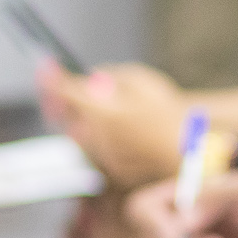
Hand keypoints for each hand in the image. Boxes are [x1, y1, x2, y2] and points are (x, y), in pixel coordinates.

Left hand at [40, 60, 185, 188]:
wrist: (191, 148)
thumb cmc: (169, 112)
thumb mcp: (142, 80)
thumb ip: (112, 77)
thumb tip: (92, 79)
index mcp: (102, 112)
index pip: (65, 91)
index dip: (51, 78)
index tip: (45, 68)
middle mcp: (98, 137)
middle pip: (68, 117)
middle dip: (65, 104)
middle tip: (72, 93)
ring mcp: (105, 156)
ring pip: (83, 136)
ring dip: (87, 123)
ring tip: (115, 115)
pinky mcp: (113, 169)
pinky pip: (100, 151)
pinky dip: (105, 140)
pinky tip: (128, 134)